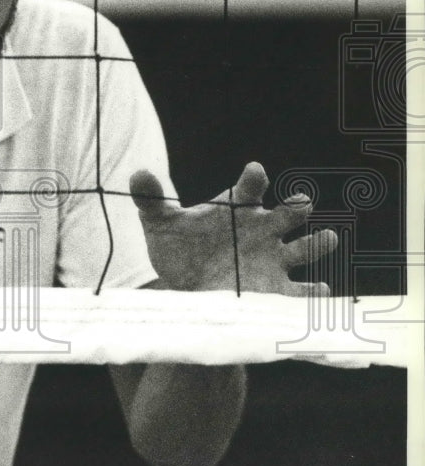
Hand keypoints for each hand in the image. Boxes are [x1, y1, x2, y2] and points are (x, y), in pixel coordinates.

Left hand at [130, 162, 335, 295]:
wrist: (186, 288)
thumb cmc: (180, 249)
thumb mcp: (160, 224)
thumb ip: (151, 200)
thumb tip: (137, 173)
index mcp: (238, 209)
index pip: (250, 188)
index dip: (254, 179)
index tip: (255, 172)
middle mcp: (262, 231)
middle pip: (287, 214)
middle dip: (296, 208)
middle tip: (299, 204)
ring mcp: (273, 260)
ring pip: (306, 248)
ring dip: (318, 243)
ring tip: (328, 238)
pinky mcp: (276, 291)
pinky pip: (301, 293)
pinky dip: (312, 294)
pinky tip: (321, 291)